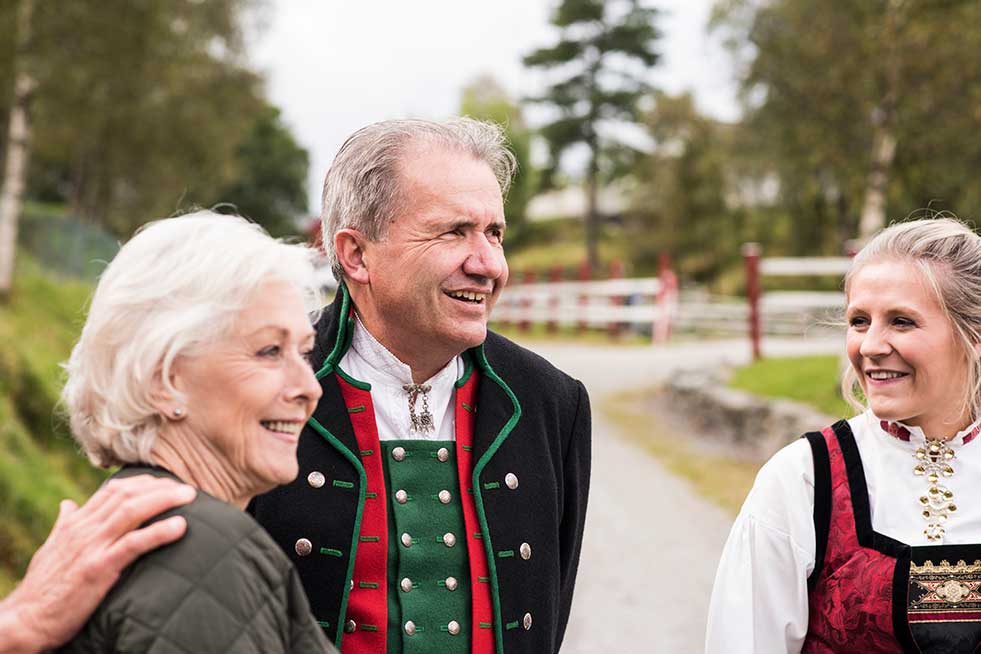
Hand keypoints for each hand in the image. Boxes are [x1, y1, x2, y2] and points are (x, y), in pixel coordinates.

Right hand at [0, 475, 194, 653]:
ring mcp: (91, 547)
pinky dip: (159, 532)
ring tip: (189, 497)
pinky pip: (133, 543)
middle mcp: (84, 530)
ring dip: (164, 500)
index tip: (166, 483)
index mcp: (75, 523)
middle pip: (126, 495)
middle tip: (187, 488)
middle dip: (160, 487)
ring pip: (131, 511)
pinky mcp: (98, 568)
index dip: (143, 483)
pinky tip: (180, 526)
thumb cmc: (43, 586)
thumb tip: (68, 504)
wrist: (26, 618)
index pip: (113, 490)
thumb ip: (65, 524)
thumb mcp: (52, 548)